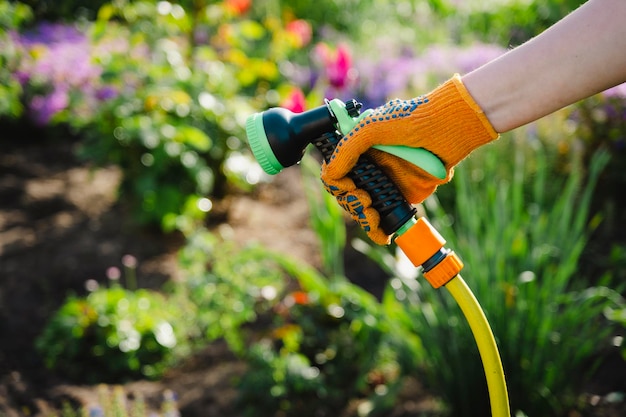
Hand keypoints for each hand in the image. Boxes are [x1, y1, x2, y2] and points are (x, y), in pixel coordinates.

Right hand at [321, 75, 498, 244]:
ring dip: (362, 217)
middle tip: (365, 199)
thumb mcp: (370, 128)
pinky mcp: (401, 197)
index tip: (350, 185)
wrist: (446, 129)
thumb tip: (331, 176)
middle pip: (345, 195)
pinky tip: (382, 235)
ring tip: (372, 213)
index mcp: (356, 151)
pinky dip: (378, 231)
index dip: (337, 183)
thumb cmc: (409, 120)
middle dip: (351, 202)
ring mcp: (384, 184)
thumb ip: (346, 150)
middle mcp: (368, 168)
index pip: (334, 173)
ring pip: (361, 209)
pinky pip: (383, 220)